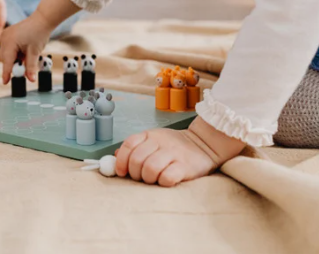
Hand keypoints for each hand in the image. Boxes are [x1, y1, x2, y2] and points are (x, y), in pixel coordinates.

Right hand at [0, 11, 53, 83]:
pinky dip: (15, 53)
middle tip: (24, 71)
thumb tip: (31, 79)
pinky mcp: (8, 34)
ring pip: (7, 54)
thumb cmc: (39, 33)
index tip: (5, 82)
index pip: (7, 62)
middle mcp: (4, 38)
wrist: (42, 19)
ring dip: (15, 59)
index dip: (6, 73)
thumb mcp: (35, 52)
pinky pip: (8, 48)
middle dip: (14, 66)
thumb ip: (31, 67)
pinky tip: (24, 51)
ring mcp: (5, 35)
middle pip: (6, 59)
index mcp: (9, 42)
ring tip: (27, 56)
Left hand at [115, 117, 245, 186]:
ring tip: (154, 179)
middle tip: (141, 177)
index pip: (129, 144)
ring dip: (148, 179)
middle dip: (135, 173)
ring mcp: (173, 153)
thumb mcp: (153, 141)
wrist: (204, 145)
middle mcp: (160, 142)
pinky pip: (167, 177)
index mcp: (150, 135)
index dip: (121, 160)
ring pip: (150, 168)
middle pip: (137, 159)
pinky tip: (166, 180)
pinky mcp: (185, 166)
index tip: (122, 172)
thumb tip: (114, 157)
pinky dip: (163, 182)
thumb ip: (135, 148)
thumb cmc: (174, 147)